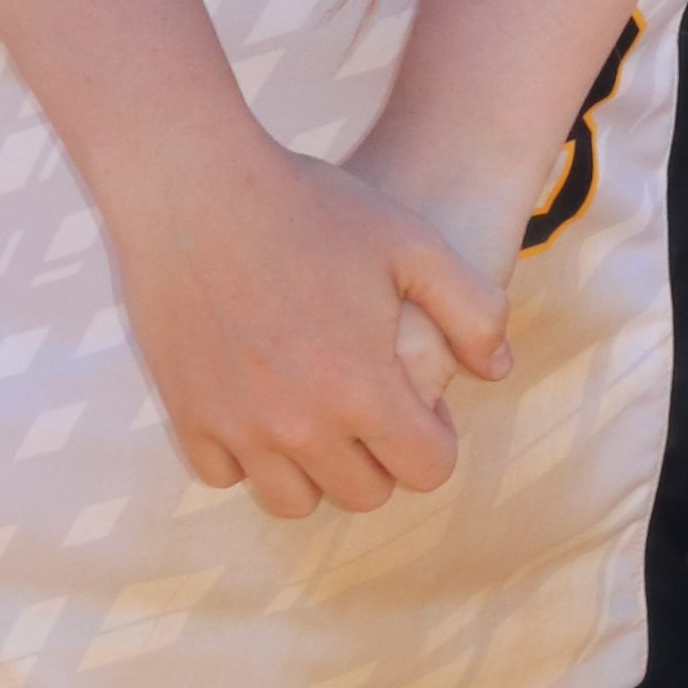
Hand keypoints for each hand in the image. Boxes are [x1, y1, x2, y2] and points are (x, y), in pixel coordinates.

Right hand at [104, 125, 512, 518]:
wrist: (195, 188)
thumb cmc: (312, 207)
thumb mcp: (414, 243)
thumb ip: (473, 309)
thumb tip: (499, 370)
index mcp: (365, 390)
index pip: (426, 471)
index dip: (436, 440)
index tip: (422, 404)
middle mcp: (302, 425)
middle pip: (363, 494)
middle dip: (382, 460)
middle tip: (373, 406)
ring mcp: (238, 426)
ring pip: (292, 500)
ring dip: (315, 470)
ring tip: (319, 417)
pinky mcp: (187, 414)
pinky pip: (223, 475)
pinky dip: (246, 456)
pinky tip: (259, 407)